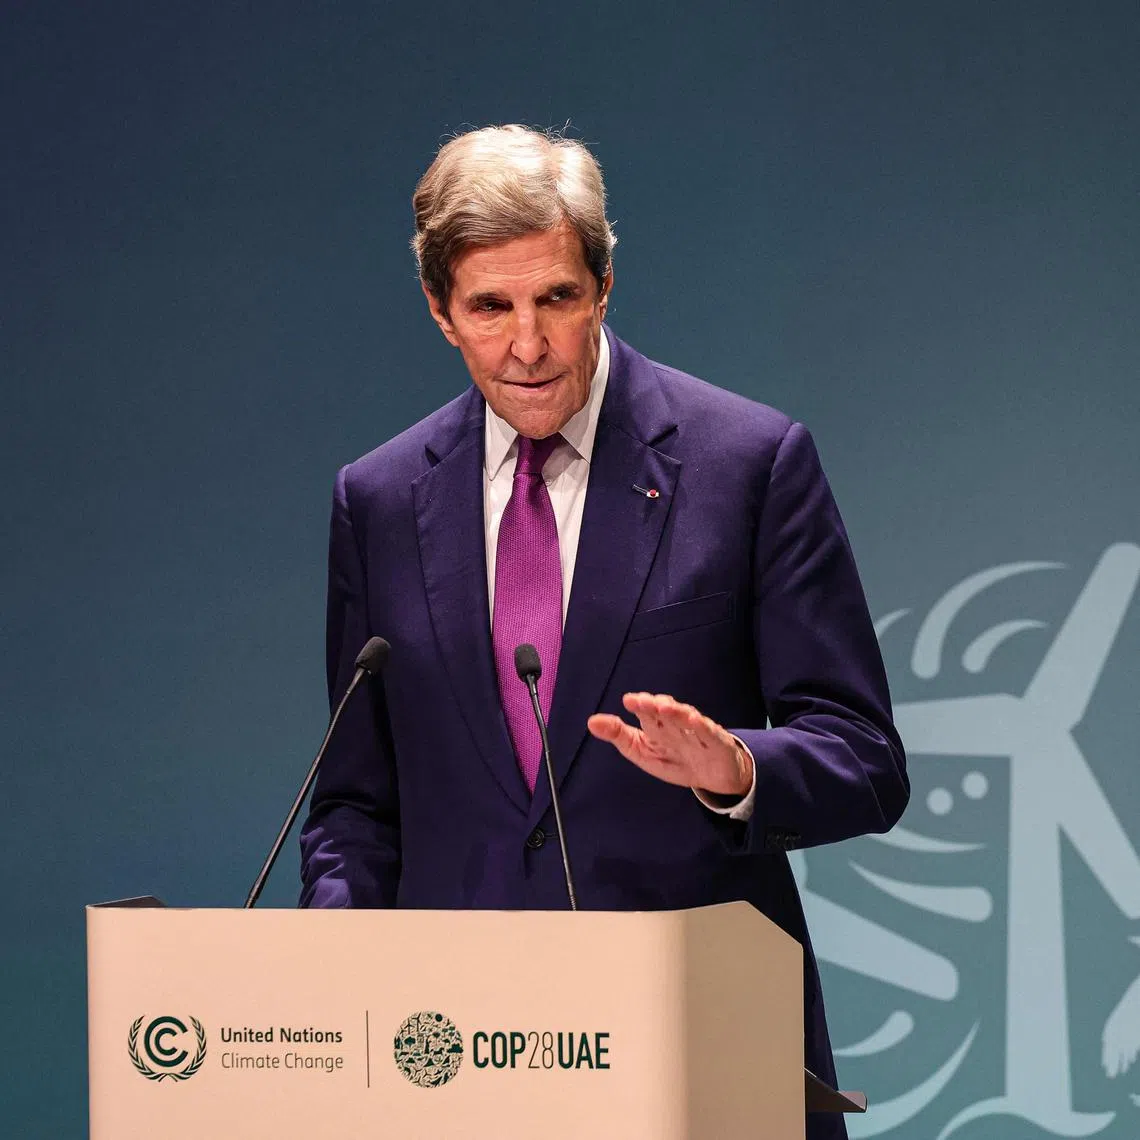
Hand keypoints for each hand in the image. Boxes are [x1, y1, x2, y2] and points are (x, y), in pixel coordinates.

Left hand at [587, 692, 752, 797]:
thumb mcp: (643, 752)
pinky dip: (702, 726)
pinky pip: (709, 733)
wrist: (715, 776)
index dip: (640, 705)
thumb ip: (619, 735)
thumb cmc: (676, 759)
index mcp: (658, 725)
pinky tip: (694, 720)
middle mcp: (677, 723)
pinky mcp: (717, 742)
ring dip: (675, 711)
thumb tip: (591, 721)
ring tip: (664, 707)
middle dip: (654, 705)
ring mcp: (698, 731)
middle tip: (642, 701)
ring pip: (686, 718)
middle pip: (666, 711)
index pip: (647, 711)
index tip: (629, 700)